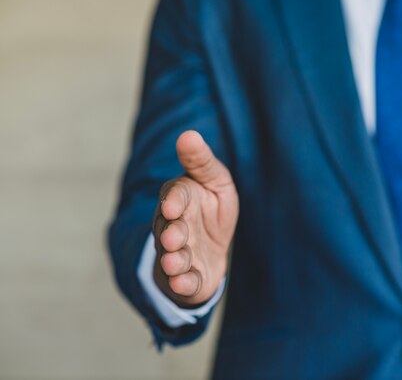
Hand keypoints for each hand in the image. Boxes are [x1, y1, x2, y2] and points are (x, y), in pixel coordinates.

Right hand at [152, 130, 238, 306]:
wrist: (213, 246)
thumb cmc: (211, 207)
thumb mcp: (214, 180)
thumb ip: (200, 161)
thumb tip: (188, 135)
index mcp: (180, 200)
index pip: (175, 197)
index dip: (174, 201)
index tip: (174, 205)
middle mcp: (173, 227)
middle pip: (169, 230)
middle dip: (171, 234)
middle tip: (174, 238)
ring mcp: (178, 253)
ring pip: (173, 258)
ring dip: (174, 261)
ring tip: (176, 262)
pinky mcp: (187, 277)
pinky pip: (183, 281)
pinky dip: (184, 284)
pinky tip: (185, 283)